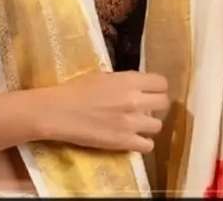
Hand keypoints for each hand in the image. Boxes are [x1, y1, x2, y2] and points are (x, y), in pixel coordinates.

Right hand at [41, 71, 169, 153]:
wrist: (59, 112)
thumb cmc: (76, 90)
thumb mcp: (104, 76)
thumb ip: (125, 81)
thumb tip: (138, 86)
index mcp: (129, 80)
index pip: (161, 83)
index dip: (158, 87)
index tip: (152, 91)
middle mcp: (135, 100)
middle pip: (164, 103)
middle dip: (157, 105)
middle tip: (146, 107)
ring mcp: (131, 123)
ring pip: (158, 126)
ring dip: (149, 125)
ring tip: (138, 124)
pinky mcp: (124, 142)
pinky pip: (148, 146)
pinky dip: (142, 143)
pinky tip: (133, 139)